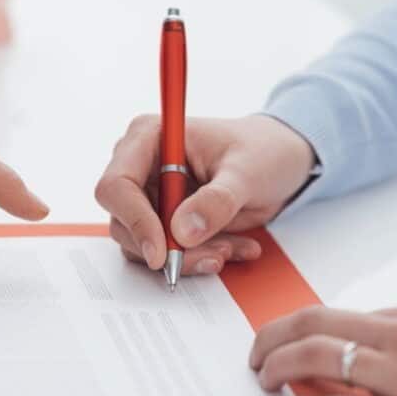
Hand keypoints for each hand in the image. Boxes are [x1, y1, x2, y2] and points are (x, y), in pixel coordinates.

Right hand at [94, 114, 315, 274]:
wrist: (279, 161)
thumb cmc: (262, 151)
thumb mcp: (247, 172)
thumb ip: (217, 200)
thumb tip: (182, 231)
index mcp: (149, 138)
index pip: (117, 185)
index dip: (135, 221)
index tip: (162, 253)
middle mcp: (140, 167)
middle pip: (125, 221)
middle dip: (169, 247)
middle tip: (215, 254)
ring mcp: (149, 196)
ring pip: (145, 244)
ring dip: (189, 256)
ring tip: (232, 247)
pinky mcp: (163, 221)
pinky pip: (166, 252)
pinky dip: (199, 257)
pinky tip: (232, 246)